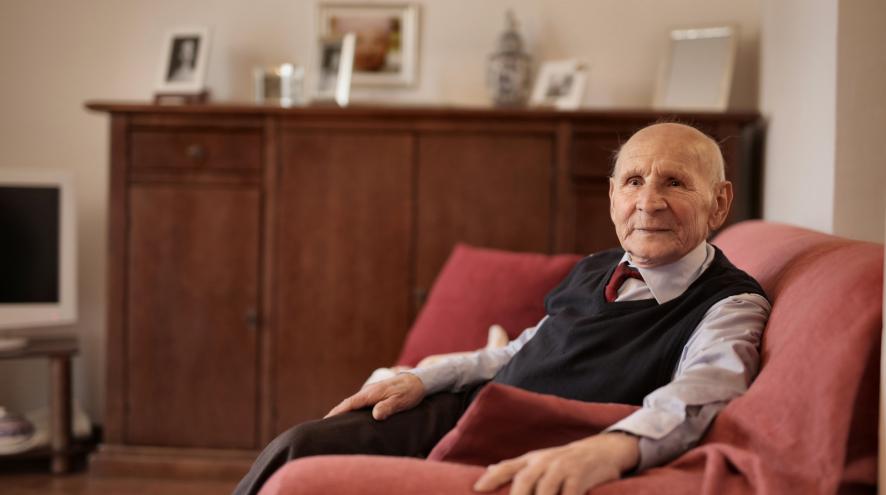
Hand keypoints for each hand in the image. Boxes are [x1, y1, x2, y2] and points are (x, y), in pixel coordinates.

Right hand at [325, 373, 425, 420]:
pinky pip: (360, 402)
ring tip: (334, 423)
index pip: (350, 403)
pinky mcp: (376, 394)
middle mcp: (369, 392)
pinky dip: (353, 408)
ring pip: (354, 402)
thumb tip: (375, 415)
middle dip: (336, 412)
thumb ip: (388, 407)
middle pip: (348, 403)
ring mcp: (372, 392)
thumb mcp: (401, 401)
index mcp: (371, 394)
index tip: (326, 420)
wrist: (418, 380)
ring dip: (344, 411)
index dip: (337, 412)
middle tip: (324, 425)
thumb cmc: (410, 392)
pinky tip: (352, 416)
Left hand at [473, 432, 638, 494]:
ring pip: (546, 490)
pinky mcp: (580, 476)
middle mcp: (544, 461)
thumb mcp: (539, 460)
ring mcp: (562, 467)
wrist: (601, 450)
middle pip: (524, 480)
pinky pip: (570, 494)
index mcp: (531, 459)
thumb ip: (515, 468)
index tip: (477, 489)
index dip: (491, 478)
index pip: (507, 467)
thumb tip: (487, 473)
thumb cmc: (564, 461)